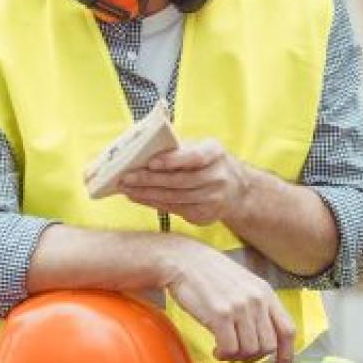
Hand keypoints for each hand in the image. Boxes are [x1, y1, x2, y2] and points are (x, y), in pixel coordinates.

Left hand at [115, 139, 249, 227]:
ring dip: (147, 194)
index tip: (150, 162)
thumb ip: (177, 148)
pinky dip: (153, 203)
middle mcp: (218, 177)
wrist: (236, 190)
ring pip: (174, 198)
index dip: (172, 161)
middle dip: (149, 180)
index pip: (194, 157)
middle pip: (180, 181)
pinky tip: (138, 197)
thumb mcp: (200, 147)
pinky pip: (175, 209)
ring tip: (126, 189)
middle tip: (126, 177)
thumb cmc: (207, 163)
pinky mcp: (205, 215)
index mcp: (215, 153)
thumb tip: (141, 148)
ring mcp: (213, 198)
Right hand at [159, 237, 295, 362]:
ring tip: (224, 349)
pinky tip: (216, 349)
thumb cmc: (210, 273)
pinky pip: (230, 349)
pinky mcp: (220, 315)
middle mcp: (257, 300)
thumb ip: (257, 305)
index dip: (287, 355)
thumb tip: (264, 334)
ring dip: (237, 356)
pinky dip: (224, 355)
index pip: (287, 330)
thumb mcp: (244, 283)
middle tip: (239, 354)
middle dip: (254, 357)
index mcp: (266, 293)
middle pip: (268, 346)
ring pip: (250, 350)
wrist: (184, 260)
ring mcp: (239, 308)